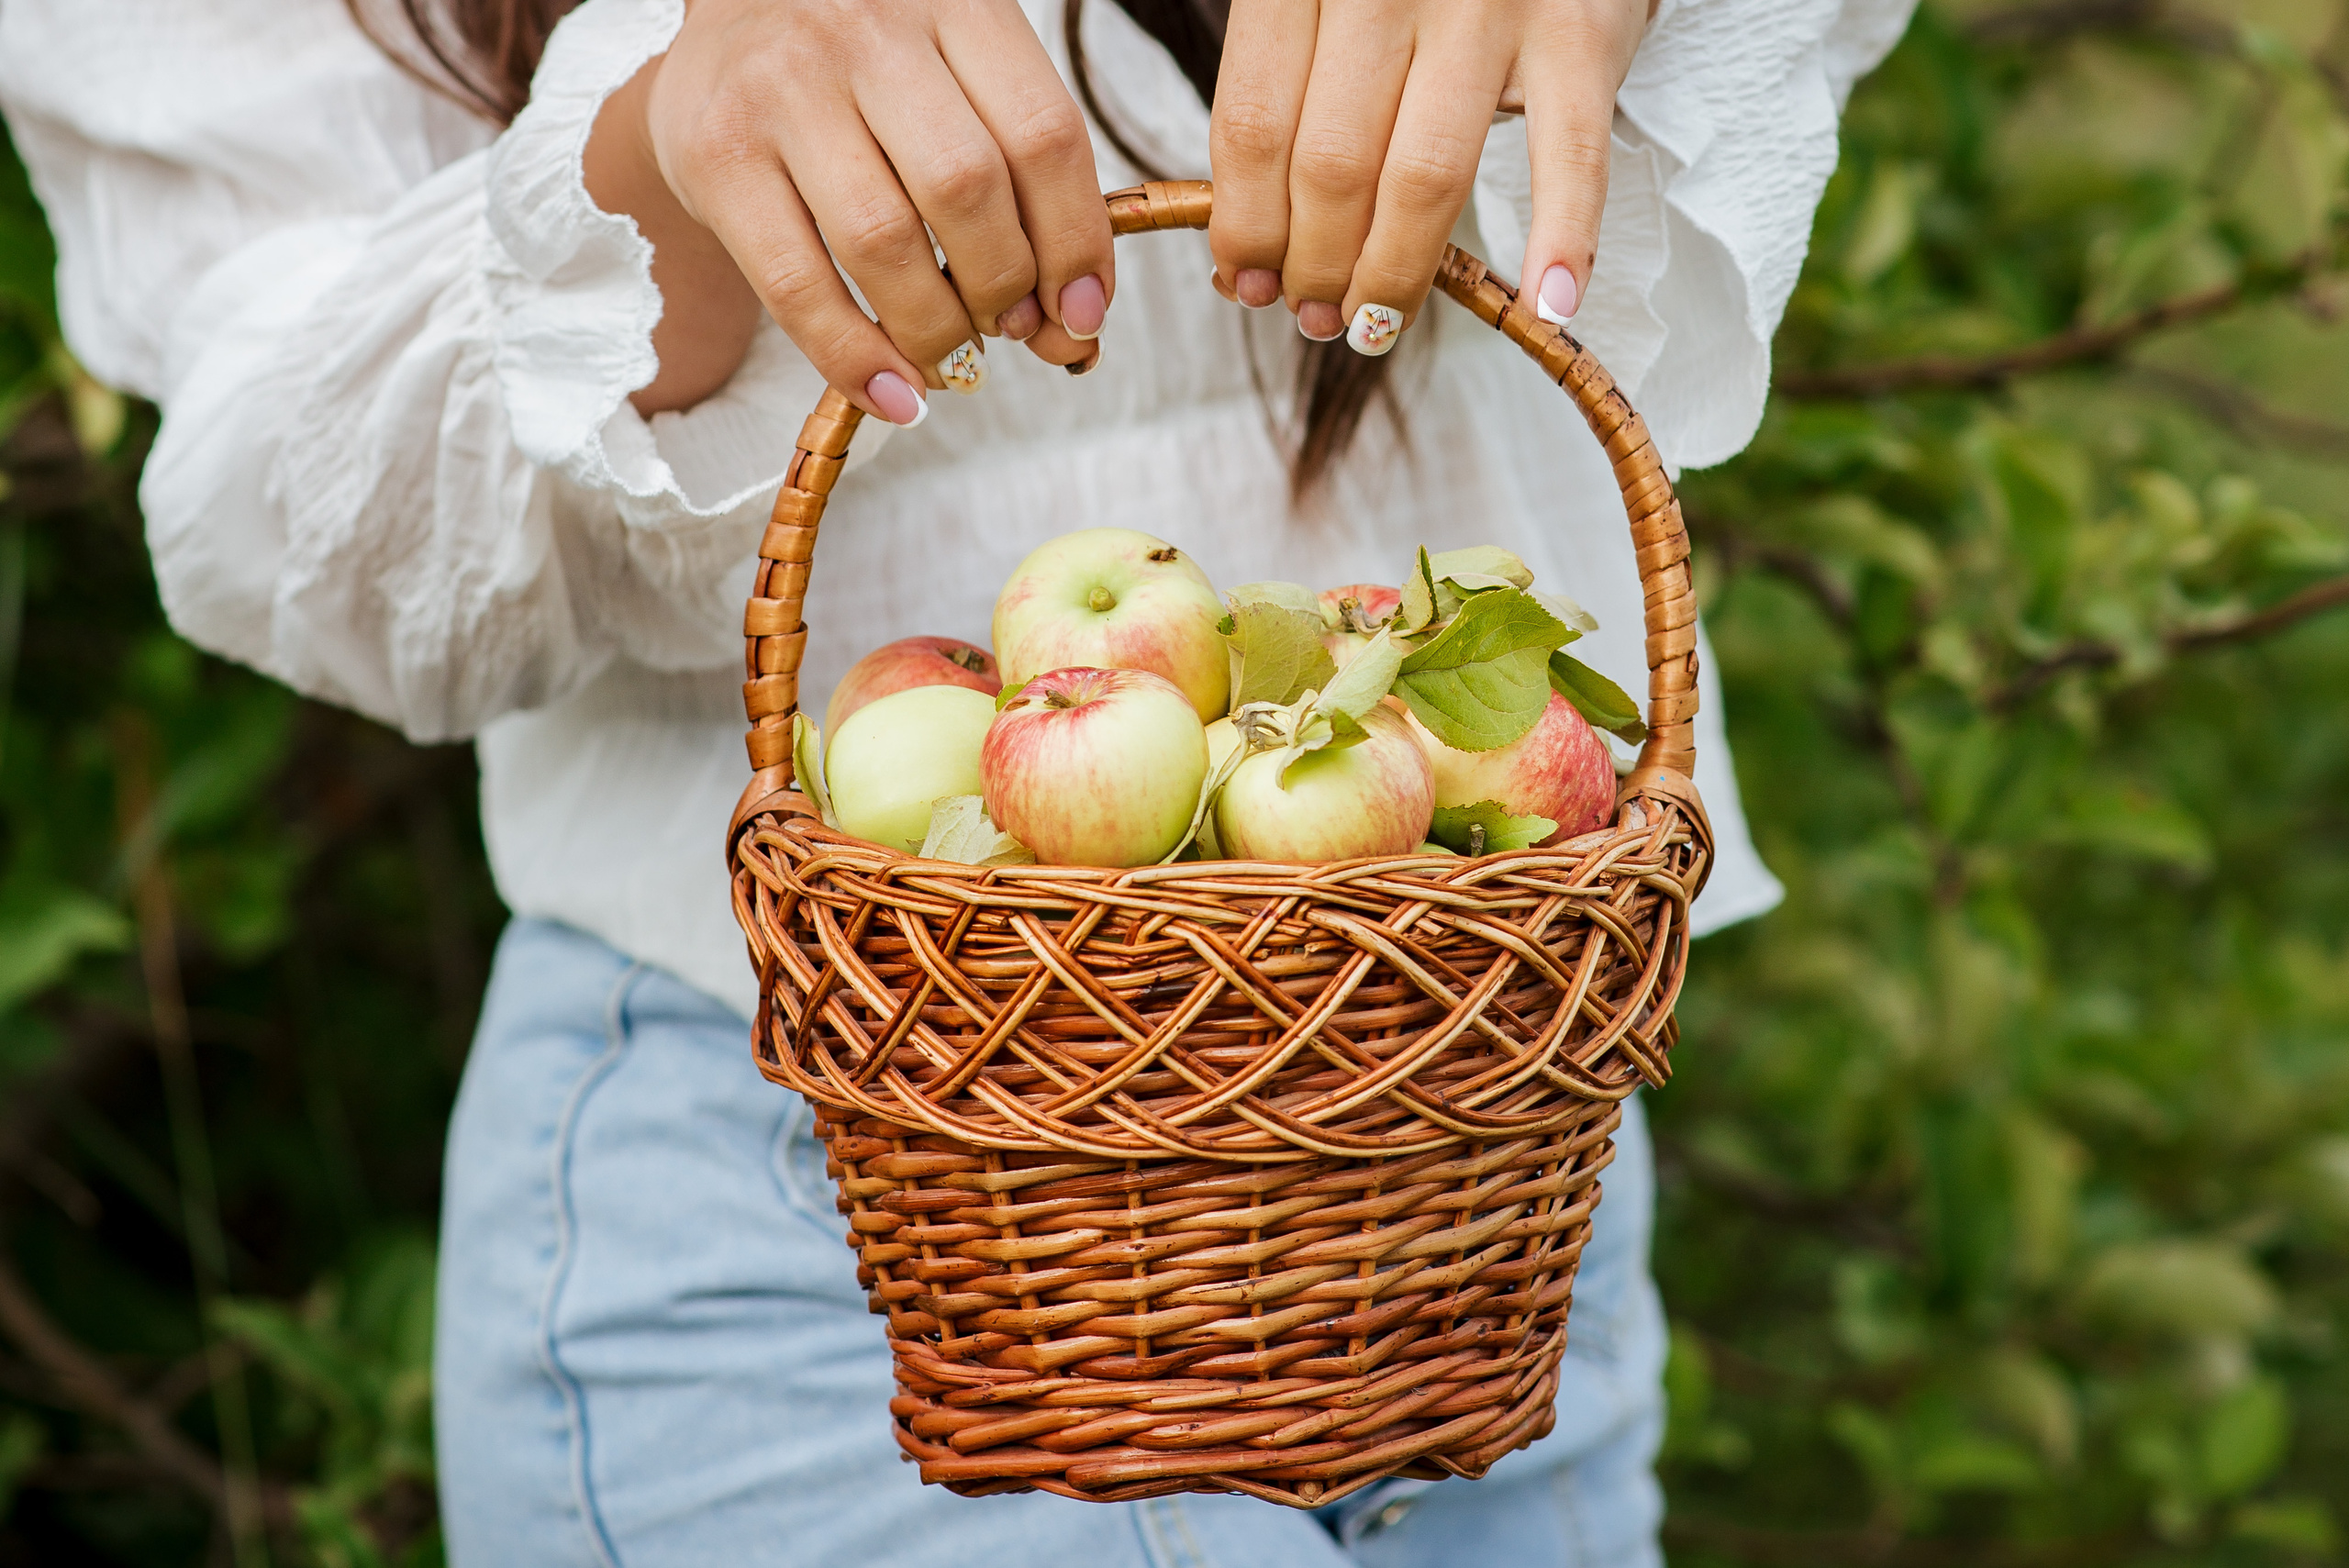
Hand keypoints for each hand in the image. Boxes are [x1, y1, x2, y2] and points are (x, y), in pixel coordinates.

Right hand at [585, 0, 1113, 421]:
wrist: (732, 24)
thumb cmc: (870, 72)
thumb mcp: (956, 81)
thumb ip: (1019, 178)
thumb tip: (1075, 325)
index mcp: (955, 4)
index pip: (1042, 137)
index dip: (1077, 245)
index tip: (1083, 316)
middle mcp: (868, 32)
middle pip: (967, 190)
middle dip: (1004, 290)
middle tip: (1007, 331)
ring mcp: (784, 88)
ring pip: (884, 241)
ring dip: (936, 331)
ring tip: (954, 361)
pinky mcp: (716, 153)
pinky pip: (797, 284)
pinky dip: (855, 359)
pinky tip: (894, 394)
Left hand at [1206, 0, 1650, 354]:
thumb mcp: (1326, 2)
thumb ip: (1285, 96)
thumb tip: (1243, 252)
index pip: (1257, 125)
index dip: (1244, 223)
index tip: (1245, 282)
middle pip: (1333, 166)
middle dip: (1313, 265)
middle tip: (1311, 314)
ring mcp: (1490, 7)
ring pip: (1425, 180)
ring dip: (1392, 276)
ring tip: (1372, 325)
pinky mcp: (1578, 33)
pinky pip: (1568, 157)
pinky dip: (1564, 240)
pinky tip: (1548, 306)